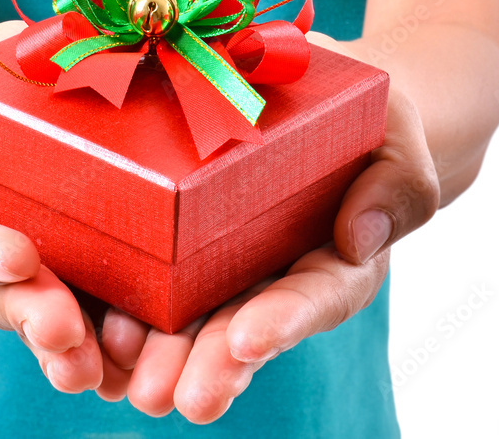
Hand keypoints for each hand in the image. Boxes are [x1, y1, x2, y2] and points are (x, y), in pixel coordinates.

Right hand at [0, 21, 105, 392]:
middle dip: (28, 313)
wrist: (8, 96)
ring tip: (89, 367)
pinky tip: (127, 360)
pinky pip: (83, 320)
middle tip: (63, 329)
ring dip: (62, 348)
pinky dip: (104, 344)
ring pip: (34, 321)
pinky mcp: (67, 287)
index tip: (18, 256)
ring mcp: (15, 284)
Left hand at [96, 34, 440, 422]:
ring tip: (132, 376)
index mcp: (334, 264)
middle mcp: (274, 278)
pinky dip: (125, 307)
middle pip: (244, 329)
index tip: (250, 340)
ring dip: (161, 352)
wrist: (315, 101)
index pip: (315, 298)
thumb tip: (360, 237)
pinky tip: (101, 329)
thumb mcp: (397, 141)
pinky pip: (152, 281)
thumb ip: (396, 187)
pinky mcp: (180, 247)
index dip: (284, 320)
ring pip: (192, 320)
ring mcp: (225, 267)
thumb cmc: (368, 123)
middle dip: (212, 364)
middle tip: (181, 396)